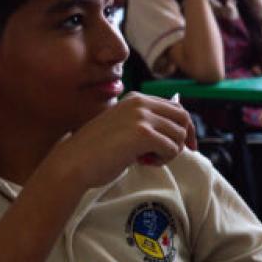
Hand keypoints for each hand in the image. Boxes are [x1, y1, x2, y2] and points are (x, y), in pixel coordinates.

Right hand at [47, 94, 197, 190]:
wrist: (75, 161)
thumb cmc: (97, 151)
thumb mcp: (124, 128)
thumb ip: (146, 124)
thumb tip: (179, 130)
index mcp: (136, 98)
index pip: (175, 107)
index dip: (185, 128)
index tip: (187, 146)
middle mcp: (140, 102)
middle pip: (183, 117)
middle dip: (181, 139)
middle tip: (165, 155)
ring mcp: (142, 116)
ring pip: (179, 134)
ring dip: (169, 152)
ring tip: (148, 159)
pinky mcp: (143, 134)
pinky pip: (171, 148)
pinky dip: (163, 160)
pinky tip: (144, 162)